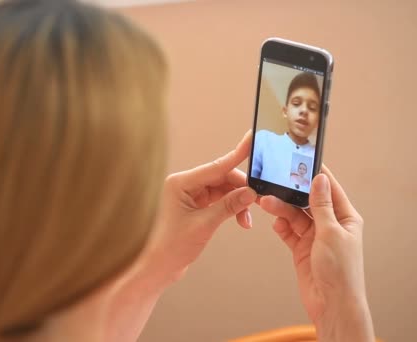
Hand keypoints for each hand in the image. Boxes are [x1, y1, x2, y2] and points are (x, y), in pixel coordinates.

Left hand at [143, 131, 257, 284]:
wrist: (157, 267)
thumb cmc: (171, 247)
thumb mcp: (204, 225)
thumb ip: (229, 206)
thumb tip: (251, 192)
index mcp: (180, 183)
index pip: (215, 166)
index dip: (237, 155)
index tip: (252, 140)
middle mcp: (183, 184)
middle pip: (221, 177)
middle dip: (241, 189)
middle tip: (259, 200)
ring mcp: (189, 194)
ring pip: (223, 189)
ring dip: (238, 201)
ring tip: (247, 219)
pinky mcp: (194, 205)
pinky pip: (219, 199)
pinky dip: (231, 208)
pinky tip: (241, 220)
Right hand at [260, 166, 374, 341]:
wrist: (332, 305)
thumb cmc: (341, 272)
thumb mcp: (331, 233)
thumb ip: (322, 206)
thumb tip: (319, 179)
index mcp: (345, 217)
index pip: (328, 189)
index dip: (315, 174)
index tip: (299, 159)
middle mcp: (330, 224)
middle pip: (306, 201)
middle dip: (290, 194)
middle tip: (272, 184)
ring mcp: (315, 237)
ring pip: (294, 215)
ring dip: (281, 210)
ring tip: (266, 203)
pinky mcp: (301, 249)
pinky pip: (288, 231)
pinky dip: (281, 227)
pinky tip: (276, 224)